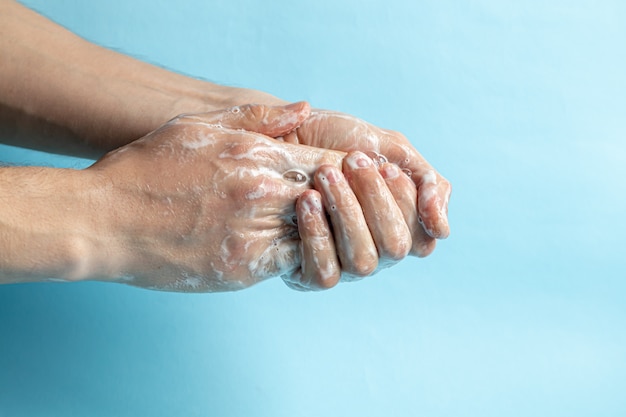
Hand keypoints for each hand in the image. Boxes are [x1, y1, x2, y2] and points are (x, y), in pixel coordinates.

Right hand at [86, 103, 411, 291]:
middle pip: (338, 199)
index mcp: (257, 155)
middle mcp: (263, 193)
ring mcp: (255, 234)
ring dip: (338, 232)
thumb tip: (304, 109)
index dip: (359, 169)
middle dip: (359, 202)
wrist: (104, 220)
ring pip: (323, 235)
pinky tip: (309, 249)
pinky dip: (307, 255)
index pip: (332, 160)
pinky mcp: (244, 268)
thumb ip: (258, 119)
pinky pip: (293, 263)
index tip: (370, 174)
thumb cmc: (148, 169)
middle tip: (376, 207)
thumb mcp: (201, 127)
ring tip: (347, 229)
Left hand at [281, 110, 451, 256]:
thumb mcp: (390, 148)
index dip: (405, 203)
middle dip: (376, 201)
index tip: (384, 167)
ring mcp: (342, 265)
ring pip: (363, 261)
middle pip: (395, 247)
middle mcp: (375, 252)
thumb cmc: (338, 142)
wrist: (284, 134)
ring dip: (346, 212)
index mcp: (397, 227)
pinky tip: (307, 200)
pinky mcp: (306, 274)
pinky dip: (318, 234)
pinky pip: (325, 273)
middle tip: (353, 161)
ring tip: (325, 174)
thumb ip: (427, 181)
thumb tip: (442, 231)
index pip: (422, 237)